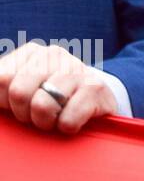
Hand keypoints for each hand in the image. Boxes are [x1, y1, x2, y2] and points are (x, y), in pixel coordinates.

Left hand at [0, 43, 118, 133]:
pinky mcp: (96, 87)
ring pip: (42, 106)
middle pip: (19, 91)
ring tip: (55, 118)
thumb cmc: (49, 100)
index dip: (4, 102)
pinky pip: (68, 120)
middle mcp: (54, 54)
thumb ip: (2, 87)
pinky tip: (73, 119)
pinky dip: (67, 127)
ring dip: (46, 122)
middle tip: (37, 114)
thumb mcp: (22, 89)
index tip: (19, 105)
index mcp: (31, 53)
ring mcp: (77, 68)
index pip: (1, 79)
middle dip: (24, 113)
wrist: (96, 102)